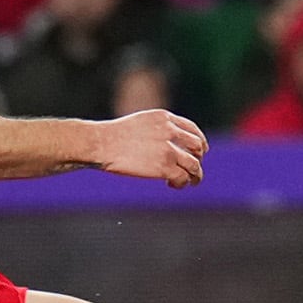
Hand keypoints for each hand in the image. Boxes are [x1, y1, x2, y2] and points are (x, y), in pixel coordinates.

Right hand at [92, 108, 208, 187]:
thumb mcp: (140, 122)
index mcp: (164, 117)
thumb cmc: (113, 136)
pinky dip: (181, 183)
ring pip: (194, 164)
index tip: (201, 151)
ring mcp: (168, 149)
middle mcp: (169, 130)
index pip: (192, 129)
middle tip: (193, 169)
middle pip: (197, 146)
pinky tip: (172, 185)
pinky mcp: (164, 166)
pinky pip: (183, 177)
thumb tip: (165, 144)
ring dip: (195, 175)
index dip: (200, 141)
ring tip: (191, 182)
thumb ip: (156, 129)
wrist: (101, 143)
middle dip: (198, 158)